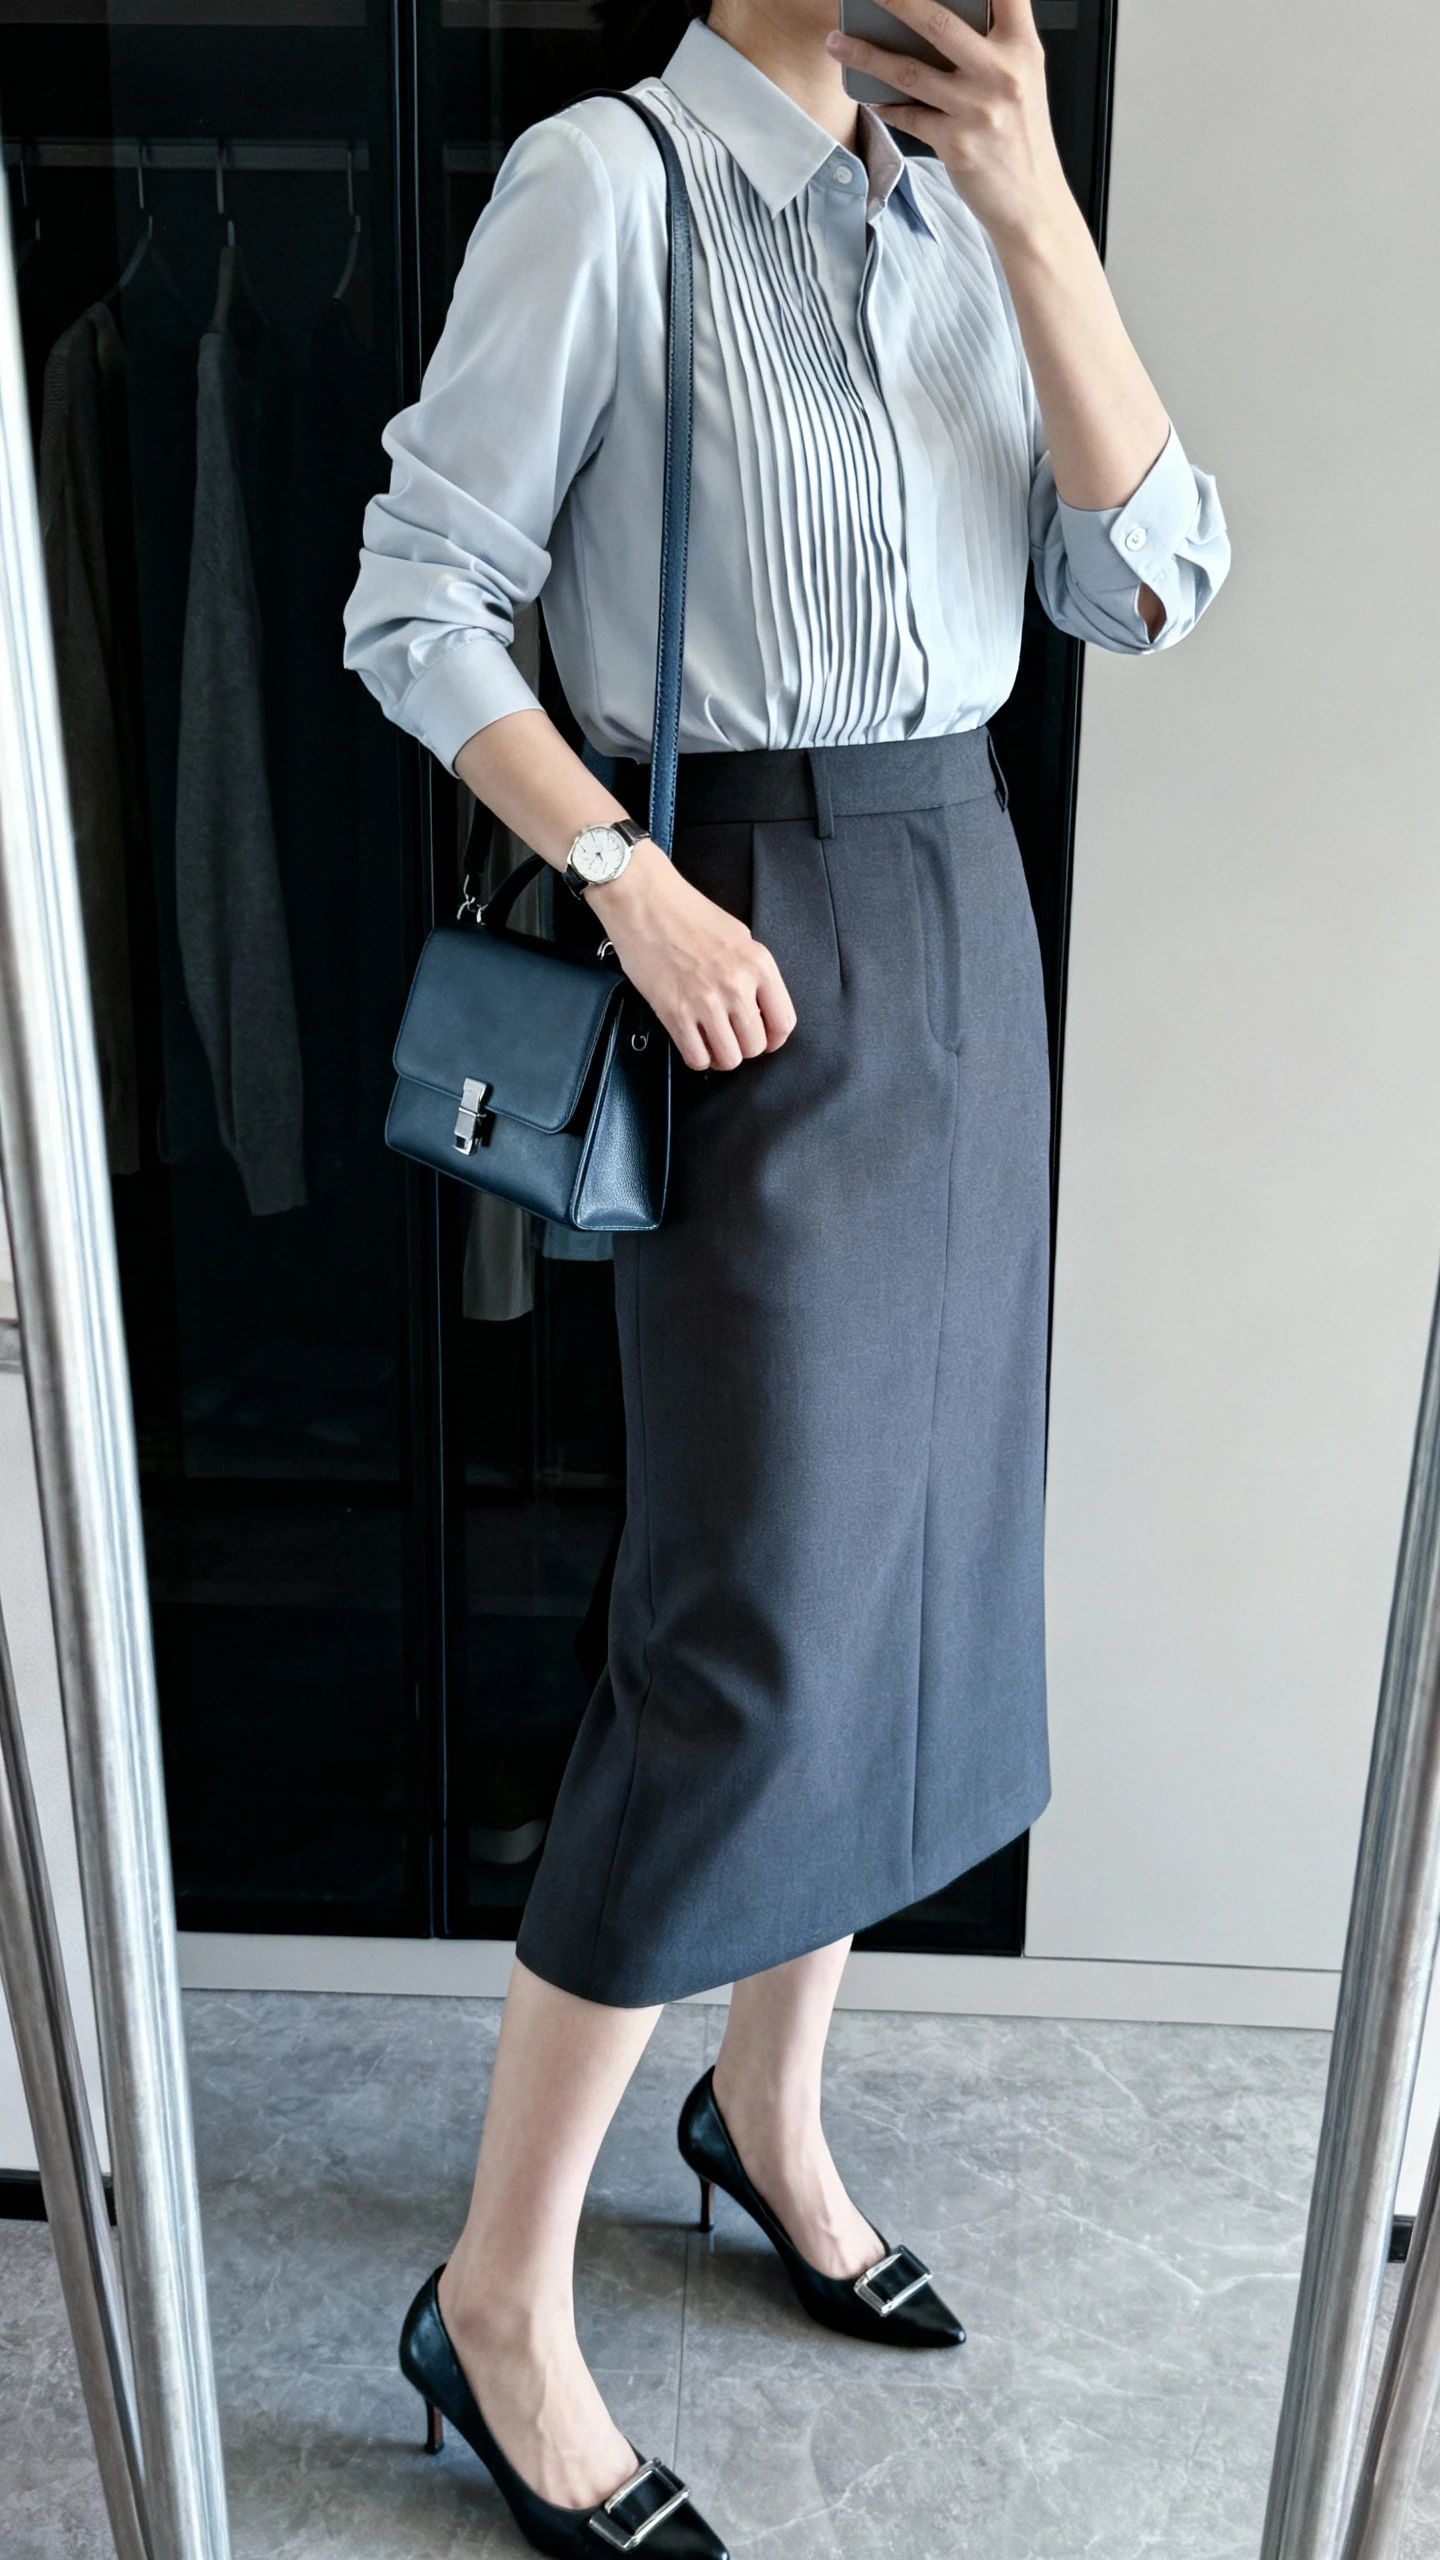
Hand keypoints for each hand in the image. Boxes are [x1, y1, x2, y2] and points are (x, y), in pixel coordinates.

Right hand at [587, 837, 796, 1072]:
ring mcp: (706, 1001)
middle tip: (730, 1037)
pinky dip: (698, 1058)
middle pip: (755, 1046)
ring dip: (721, 1057)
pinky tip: (693, 1043)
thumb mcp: (738, 936)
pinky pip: (696, 1057)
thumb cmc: (686, 912)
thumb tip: (757, 1005)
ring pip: (729, 1059)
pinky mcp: (675, 1012)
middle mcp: (737, 985)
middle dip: (743, 1047)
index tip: (763, 1039)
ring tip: (712, 1043)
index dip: (773, 1038)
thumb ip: (752, 972)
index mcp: (758, 964)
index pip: (784, 1022)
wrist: (645, 901)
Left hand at [826, 0, 1067, 250]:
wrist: (1031, 201)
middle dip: (894, 0)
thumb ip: (995, 41)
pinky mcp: (956, 145)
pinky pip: (908, 116)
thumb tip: (938, 14)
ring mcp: (977, 110)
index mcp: (1022, 47)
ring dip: (865, 54)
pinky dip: (884, 105)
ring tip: (836, 42)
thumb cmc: (1021, 133)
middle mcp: (1002, 73)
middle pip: (937, 21)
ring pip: (908, 71)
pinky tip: (868, 95)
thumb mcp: (1023, 75)